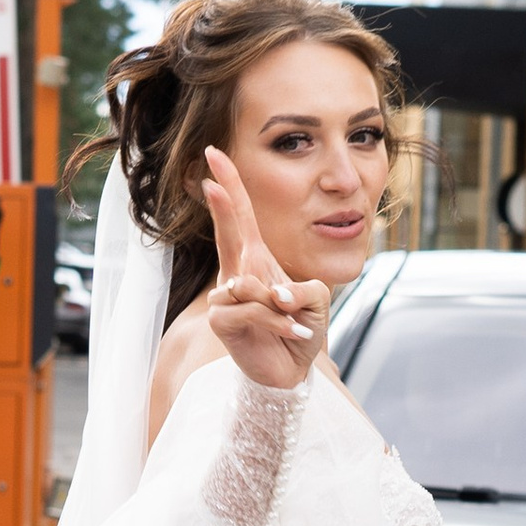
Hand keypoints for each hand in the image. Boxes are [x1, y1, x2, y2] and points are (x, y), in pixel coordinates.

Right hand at [199, 148, 326, 388]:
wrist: (290, 370)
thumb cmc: (300, 329)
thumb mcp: (316, 301)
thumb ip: (302, 289)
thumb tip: (273, 295)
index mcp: (256, 259)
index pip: (241, 216)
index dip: (229, 186)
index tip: (215, 155)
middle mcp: (236, 273)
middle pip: (228, 231)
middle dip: (221, 203)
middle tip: (209, 177)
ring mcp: (225, 297)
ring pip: (249, 285)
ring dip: (280, 306)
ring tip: (293, 322)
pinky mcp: (223, 322)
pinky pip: (253, 310)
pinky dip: (280, 324)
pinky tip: (294, 334)